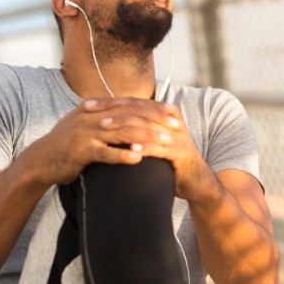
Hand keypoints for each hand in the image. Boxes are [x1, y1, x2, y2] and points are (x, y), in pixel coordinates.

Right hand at [19, 97, 214, 200]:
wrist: (41, 161)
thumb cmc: (67, 145)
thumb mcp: (85, 125)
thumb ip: (104, 117)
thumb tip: (126, 113)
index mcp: (94, 108)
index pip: (129, 103)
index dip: (152, 107)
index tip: (172, 111)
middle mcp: (91, 116)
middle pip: (130, 114)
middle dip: (155, 119)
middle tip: (175, 126)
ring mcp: (85, 133)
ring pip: (121, 132)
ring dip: (146, 137)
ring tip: (165, 143)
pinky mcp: (80, 151)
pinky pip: (105, 153)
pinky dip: (122, 155)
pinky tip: (138, 159)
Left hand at [84, 97, 217, 201]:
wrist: (196, 182)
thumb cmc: (169, 161)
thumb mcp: (152, 140)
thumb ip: (137, 128)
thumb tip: (108, 119)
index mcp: (164, 112)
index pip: (133, 102)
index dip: (110, 102)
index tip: (87, 104)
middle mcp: (172, 120)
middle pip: (138, 110)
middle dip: (113, 110)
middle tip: (92, 112)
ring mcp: (178, 136)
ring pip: (147, 126)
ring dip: (124, 126)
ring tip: (104, 128)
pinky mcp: (182, 153)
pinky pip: (161, 148)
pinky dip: (144, 147)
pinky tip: (129, 148)